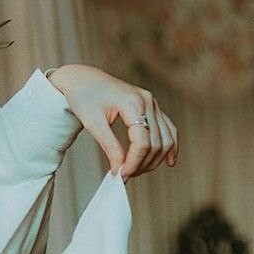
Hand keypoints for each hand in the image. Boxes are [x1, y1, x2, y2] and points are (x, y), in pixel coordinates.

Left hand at [46, 64, 178, 179]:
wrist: (83, 79)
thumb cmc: (84, 97)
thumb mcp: (92, 122)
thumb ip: (109, 146)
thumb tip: (120, 170)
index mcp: (132, 102)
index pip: (142, 141)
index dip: (134, 162)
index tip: (121, 175)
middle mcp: (147, 101)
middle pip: (156, 142)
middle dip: (143, 163)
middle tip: (125, 175)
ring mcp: (152, 102)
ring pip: (166, 138)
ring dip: (155, 159)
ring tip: (137, 171)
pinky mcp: (152, 106)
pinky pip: (167, 129)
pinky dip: (170, 146)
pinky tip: (169, 161)